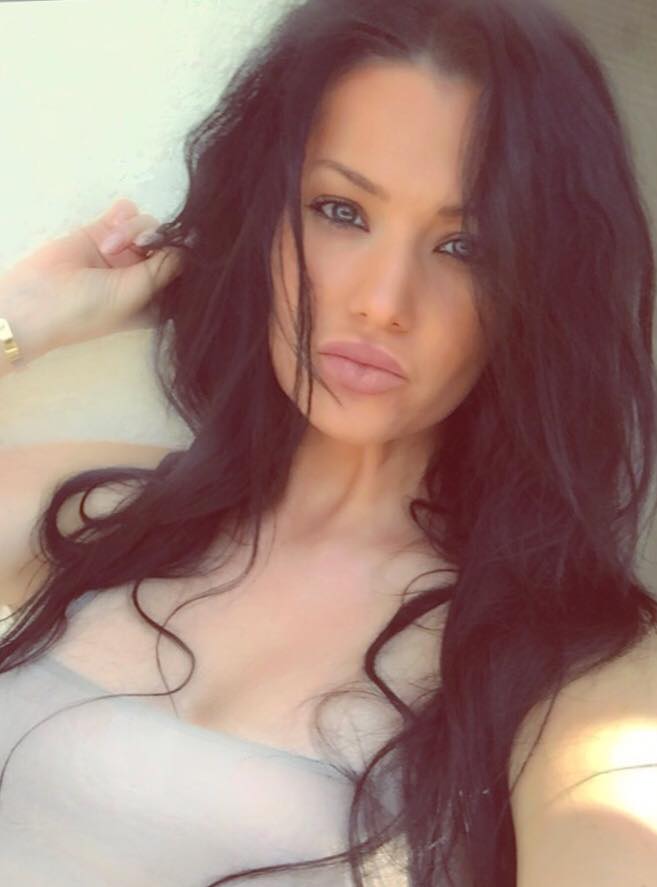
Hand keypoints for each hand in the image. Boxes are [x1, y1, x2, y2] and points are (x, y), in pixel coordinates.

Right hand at [0, 198, 184, 362]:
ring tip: (110, 246)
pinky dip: (125, 213)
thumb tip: (191, 250)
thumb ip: (165, 269)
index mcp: (157, 300)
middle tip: (142, 245)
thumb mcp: (137, 293)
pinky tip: (115, 220)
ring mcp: (124, 253)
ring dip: (134, 230)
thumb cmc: (90, 310)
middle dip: (160, 240)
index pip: (185, 274)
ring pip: (148, 227)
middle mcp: (143, 276)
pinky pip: (126, 214)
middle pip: (170, 245)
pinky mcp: (104, 232)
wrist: (38, 300)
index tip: (190, 248)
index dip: (189, 259)